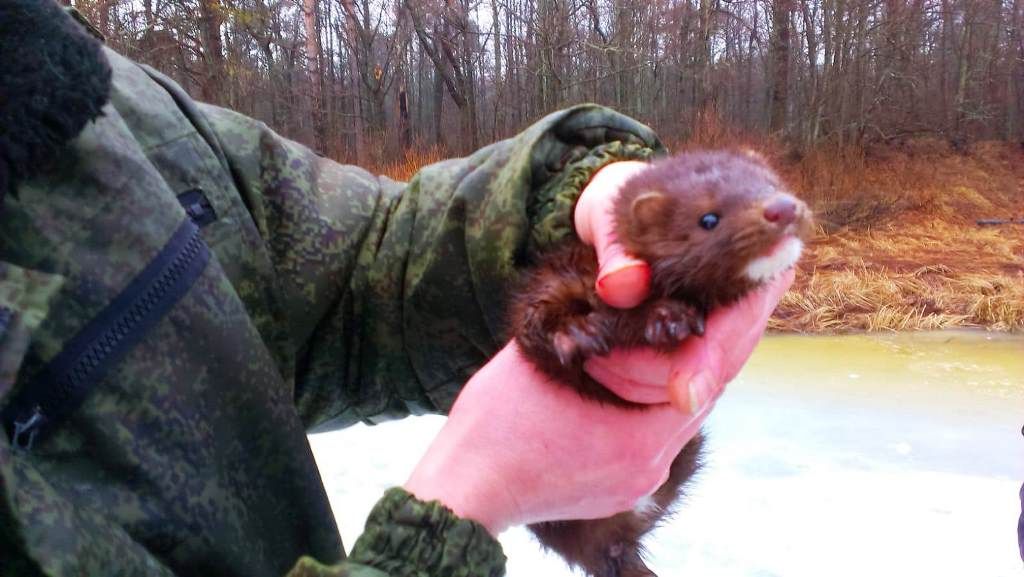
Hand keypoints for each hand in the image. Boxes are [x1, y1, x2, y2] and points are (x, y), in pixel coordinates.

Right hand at [404, 162, 793, 535]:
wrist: (465, 490)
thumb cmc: (494, 424)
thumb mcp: (548, 361)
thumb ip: (602, 336)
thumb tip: (637, 298)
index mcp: (640, 437)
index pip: (712, 370)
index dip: (742, 320)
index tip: (766, 276)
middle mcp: (651, 463)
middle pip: (709, 388)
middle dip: (730, 332)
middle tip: (758, 279)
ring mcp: (639, 478)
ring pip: (687, 408)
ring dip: (698, 361)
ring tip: (717, 308)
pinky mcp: (624, 483)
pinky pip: (660, 427)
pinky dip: (668, 389)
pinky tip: (666, 358)